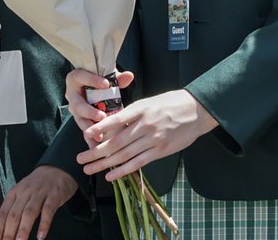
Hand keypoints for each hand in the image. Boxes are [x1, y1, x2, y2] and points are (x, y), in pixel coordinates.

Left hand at [0, 165, 76, 239]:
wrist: (57, 169)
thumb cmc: (37, 186)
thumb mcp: (21, 193)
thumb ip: (13, 209)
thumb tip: (2, 230)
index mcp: (14, 193)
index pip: (3, 213)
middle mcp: (25, 192)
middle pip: (14, 214)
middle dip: (8, 232)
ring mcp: (40, 193)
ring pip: (29, 213)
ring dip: (24, 229)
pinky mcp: (54, 195)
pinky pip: (48, 211)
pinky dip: (44, 224)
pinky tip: (41, 236)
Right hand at [64, 68, 134, 146]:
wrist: (92, 87)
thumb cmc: (100, 79)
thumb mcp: (107, 76)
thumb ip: (117, 77)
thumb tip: (129, 76)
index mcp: (76, 78)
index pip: (81, 77)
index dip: (93, 80)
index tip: (106, 84)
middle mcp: (72, 94)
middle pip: (78, 104)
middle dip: (89, 112)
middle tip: (102, 116)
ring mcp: (75, 109)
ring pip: (79, 119)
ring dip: (89, 128)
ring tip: (99, 136)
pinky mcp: (80, 119)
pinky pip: (84, 130)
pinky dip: (90, 139)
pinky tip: (96, 146)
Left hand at [75, 90, 217, 180]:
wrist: (196, 111)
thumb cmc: (171, 104)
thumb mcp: (149, 102)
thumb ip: (132, 114)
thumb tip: (111, 126)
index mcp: (140, 109)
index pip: (115, 120)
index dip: (99, 129)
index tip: (86, 135)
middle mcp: (144, 125)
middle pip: (115, 142)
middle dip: (95, 152)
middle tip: (81, 158)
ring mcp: (153, 139)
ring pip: (124, 155)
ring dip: (104, 164)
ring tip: (89, 168)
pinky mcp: (160, 151)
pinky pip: (138, 163)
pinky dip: (123, 171)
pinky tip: (111, 176)